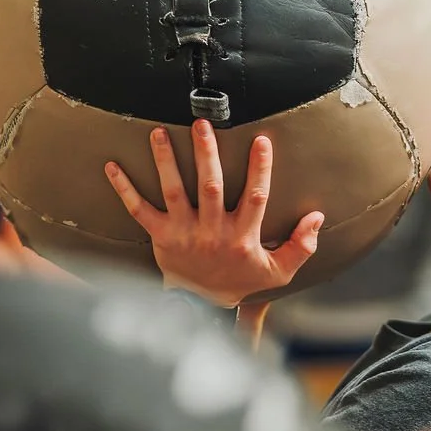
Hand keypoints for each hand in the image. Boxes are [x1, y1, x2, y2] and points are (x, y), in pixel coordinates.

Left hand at [105, 121, 323, 305]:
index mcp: (242, 236)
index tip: (262, 141)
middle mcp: (212, 232)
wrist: (201, 306)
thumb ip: (301, 246)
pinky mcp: (160, 237)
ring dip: (166, 161)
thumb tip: (317, 218)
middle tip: (202, 125)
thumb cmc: (240, 282)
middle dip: (207, 154)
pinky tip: (112, 166)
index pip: (255, 197)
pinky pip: (138, 210)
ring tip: (160, 133)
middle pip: (210, 187)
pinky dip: (124, 189)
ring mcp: (184, 233)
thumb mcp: (277, 272)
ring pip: (173, 192)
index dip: (260, 169)